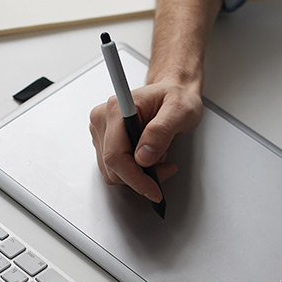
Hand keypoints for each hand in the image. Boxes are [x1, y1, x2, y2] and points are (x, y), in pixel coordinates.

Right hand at [88, 79, 202, 202]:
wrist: (171, 92)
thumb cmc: (176, 97)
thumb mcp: (180, 111)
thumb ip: (161, 131)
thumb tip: (143, 156)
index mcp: (117, 108)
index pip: (116, 154)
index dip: (134, 178)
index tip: (152, 189)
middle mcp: (103, 119)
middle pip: (112, 167)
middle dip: (141, 177)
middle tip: (166, 168)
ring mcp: (102, 131)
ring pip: (113, 172)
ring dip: (138, 175)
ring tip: (159, 157)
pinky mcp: (105, 141)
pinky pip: (115, 169)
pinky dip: (134, 172)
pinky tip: (149, 158)